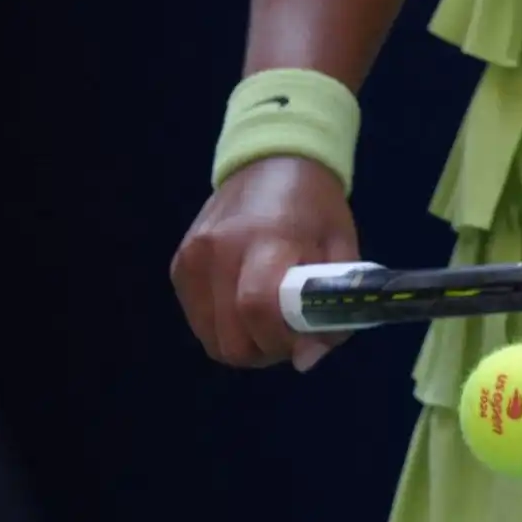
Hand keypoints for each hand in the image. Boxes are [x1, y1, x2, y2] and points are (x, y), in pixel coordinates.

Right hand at [170, 157, 359, 370]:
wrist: (271, 161)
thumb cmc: (316, 207)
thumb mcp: (342, 250)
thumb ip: (331, 309)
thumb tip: (306, 360)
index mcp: (266, 239)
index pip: (258, 308)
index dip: (283, 339)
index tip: (306, 340)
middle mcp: (218, 250)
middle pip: (231, 338)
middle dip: (266, 350)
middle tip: (291, 334)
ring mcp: (192, 258)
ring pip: (212, 339)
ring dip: (246, 343)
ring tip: (271, 320)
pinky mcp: (179, 266)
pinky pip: (200, 321)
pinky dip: (226, 327)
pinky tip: (248, 306)